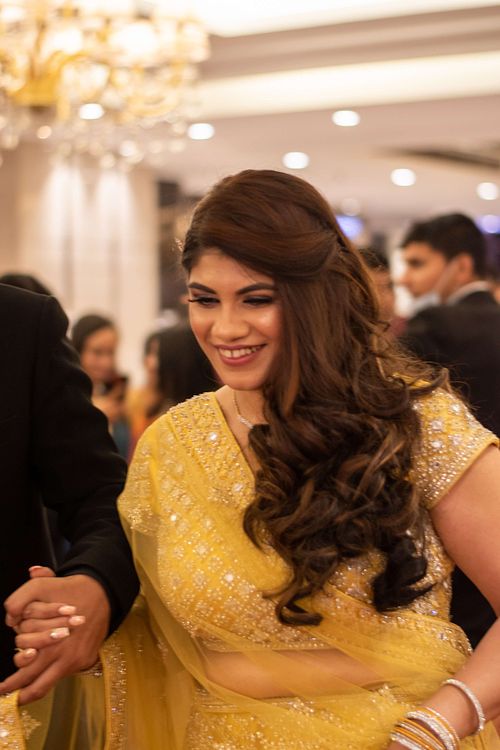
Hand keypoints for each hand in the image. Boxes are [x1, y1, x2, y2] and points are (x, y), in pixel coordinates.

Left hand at [1, 568, 109, 703]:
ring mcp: (73, 659)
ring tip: (18, 698)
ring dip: (28, 693)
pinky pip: (63, 676)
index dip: (14, 663)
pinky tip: (40, 680)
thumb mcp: (40, 586)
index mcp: (47, 636)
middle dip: (13, 688)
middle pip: (30, 679)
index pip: (21, 659)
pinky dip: (50, 678)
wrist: (102, 593)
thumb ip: (19, 600)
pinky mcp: (84, 661)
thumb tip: (10, 619)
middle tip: (1, 693)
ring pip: (45, 685)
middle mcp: (60, 651)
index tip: (2, 681)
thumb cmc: (68, 589)